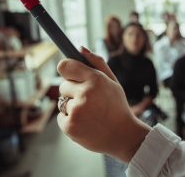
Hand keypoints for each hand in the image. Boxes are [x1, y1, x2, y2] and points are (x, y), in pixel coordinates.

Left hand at [57, 47, 150, 162]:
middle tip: (89, 100)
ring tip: (90, 113)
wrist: (123, 136)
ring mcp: (76, 111)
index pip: (65, 66)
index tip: (69, 73)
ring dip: (72, 106)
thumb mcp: (113, 82)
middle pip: (62, 85)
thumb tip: (80, 48)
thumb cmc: (117, 106)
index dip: (66, 69)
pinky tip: (85, 123)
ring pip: (62, 102)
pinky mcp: (69, 126)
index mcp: (96, 80)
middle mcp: (85, 93)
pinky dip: (70, 120)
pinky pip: (61, 117)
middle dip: (72, 91)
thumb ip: (97, 63)